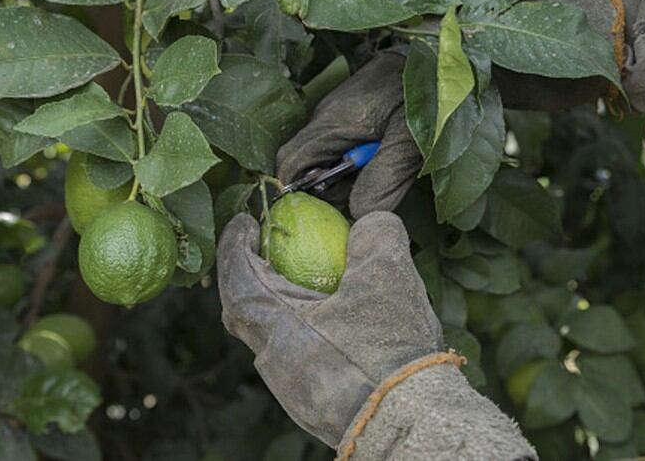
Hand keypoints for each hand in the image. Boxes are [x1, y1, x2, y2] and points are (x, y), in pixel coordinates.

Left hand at [217, 211, 535, 460]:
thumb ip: (374, 236)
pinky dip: (305, 335)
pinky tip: (337, 328)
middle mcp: (274, 361)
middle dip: (249, 277)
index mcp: (276, 326)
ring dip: (280, 309)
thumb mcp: (388, 276)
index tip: (242, 222)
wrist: (410, 422)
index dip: (234, 245)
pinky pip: (297, 361)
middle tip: (265, 251)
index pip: (236, 277)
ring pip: (272, 339)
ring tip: (306, 287)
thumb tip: (369, 221)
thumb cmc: (390, 349)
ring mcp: (292, 389)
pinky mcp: (313, 407)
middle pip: (245, 312)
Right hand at [276, 52, 421, 218]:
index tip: (329, 209)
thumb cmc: (426, 90)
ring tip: (385, 165)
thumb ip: (385, 177)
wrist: (436, 52)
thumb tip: (358, 213)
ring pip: (324, 159)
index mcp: (332, 122)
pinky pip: (339, 147)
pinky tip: (385, 155)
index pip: (290, 164)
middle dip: (332, 189)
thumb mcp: (411, 140)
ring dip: (349, 176)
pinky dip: (357, 162)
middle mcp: (325, 118)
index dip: (299, 194)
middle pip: (307, 168)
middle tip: (372, 187)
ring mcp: (335, 114)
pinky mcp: (349, 114)